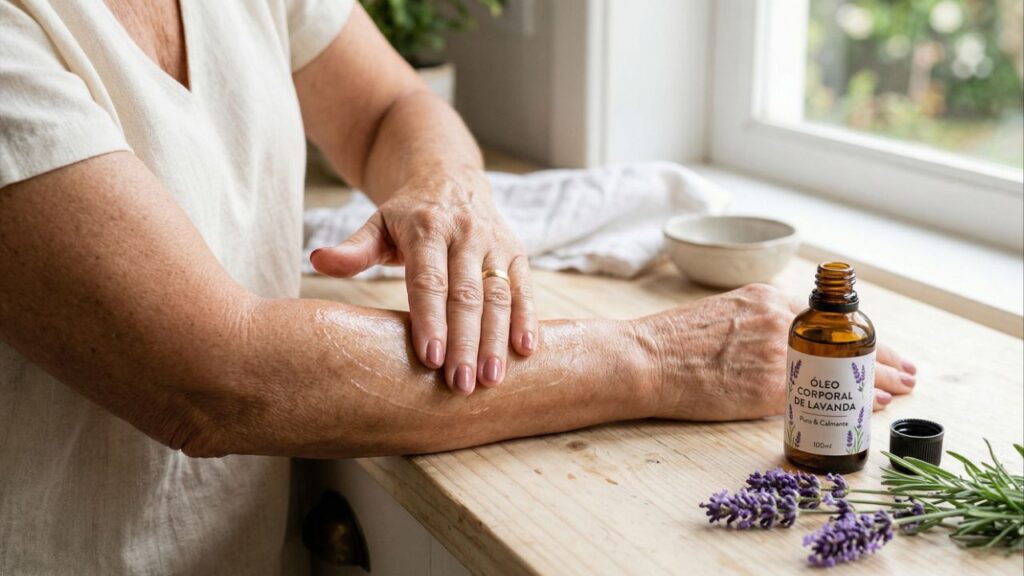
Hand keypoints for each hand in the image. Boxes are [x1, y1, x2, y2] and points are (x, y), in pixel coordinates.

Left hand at [309, 169, 536, 394]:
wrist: (449, 176)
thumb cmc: (408, 214)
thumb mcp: (377, 224)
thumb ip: (353, 248)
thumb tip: (318, 259)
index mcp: (427, 228)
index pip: (429, 280)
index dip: (430, 319)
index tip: (430, 358)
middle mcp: (466, 234)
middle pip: (466, 295)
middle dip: (465, 343)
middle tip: (461, 385)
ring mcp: (494, 243)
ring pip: (498, 296)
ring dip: (496, 340)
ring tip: (492, 379)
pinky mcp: (516, 252)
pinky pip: (523, 288)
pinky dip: (527, 318)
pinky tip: (525, 350)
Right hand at [634, 284, 915, 420]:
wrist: (644, 359)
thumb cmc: (670, 341)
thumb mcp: (719, 314)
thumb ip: (754, 322)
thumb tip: (778, 343)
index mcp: (765, 299)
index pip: (825, 317)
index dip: (857, 334)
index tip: (874, 344)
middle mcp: (778, 320)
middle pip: (844, 339)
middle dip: (881, 356)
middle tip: (905, 372)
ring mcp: (777, 353)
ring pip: (842, 367)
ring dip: (876, 380)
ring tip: (897, 390)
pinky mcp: (769, 387)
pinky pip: (823, 395)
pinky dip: (851, 401)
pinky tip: (869, 407)